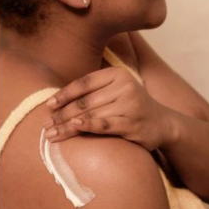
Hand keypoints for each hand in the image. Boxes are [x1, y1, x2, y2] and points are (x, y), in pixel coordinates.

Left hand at [42, 66, 174, 149]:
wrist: (162, 123)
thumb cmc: (130, 107)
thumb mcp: (115, 91)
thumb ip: (92, 92)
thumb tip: (55, 102)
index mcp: (117, 74)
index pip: (84, 82)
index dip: (64, 94)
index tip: (48, 106)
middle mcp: (125, 86)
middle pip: (85, 101)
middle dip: (62, 114)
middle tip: (46, 125)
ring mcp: (131, 105)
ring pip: (91, 114)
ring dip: (68, 125)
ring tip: (52, 134)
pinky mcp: (133, 123)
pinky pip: (105, 124)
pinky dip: (88, 125)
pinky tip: (74, 127)